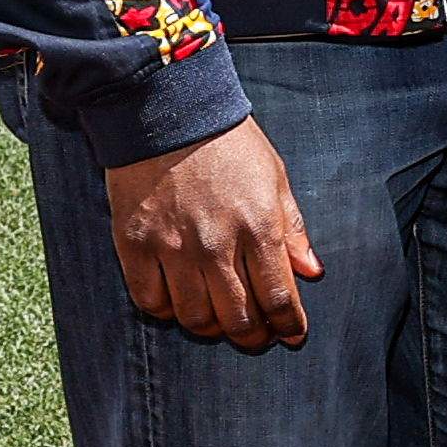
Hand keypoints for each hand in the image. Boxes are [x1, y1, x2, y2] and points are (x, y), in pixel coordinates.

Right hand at [101, 119, 320, 346]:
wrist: (166, 110)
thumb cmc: (228, 142)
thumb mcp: (275, 178)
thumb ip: (293, 229)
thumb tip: (312, 272)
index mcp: (259, 227)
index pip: (279, 297)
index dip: (289, 325)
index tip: (292, 335)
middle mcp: (217, 244)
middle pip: (238, 318)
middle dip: (253, 336)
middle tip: (257, 336)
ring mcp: (172, 247)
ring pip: (195, 317)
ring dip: (211, 328)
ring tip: (219, 320)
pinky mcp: (135, 244)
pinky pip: (150, 300)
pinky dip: (167, 310)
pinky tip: (178, 301)